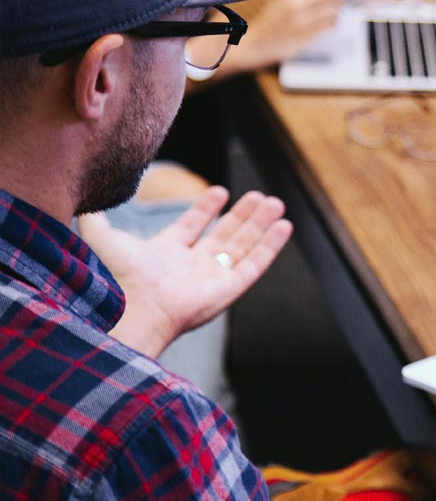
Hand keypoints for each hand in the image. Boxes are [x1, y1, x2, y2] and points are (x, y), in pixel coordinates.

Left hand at [80, 187, 292, 357]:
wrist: (130, 308)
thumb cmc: (114, 277)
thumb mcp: (102, 237)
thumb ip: (96, 217)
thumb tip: (86, 198)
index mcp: (164, 256)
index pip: (191, 228)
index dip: (205, 209)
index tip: (220, 192)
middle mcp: (190, 268)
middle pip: (224, 236)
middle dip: (242, 215)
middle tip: (259, 196)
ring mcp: (211, 279)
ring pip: (243, 247)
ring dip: (260, 225)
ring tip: (275, 203)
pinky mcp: (228, 290)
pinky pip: (255, 264)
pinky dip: (271, 245)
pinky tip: (283, 226)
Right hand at [190, 0, 343, 77]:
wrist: (255, 43)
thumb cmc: (271, 22)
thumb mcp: (282, 0)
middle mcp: (296, 6)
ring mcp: (301, 22)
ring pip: (332, 11)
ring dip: (337, 11)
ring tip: (334, 12)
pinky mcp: (305, 37)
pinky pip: (328, 26)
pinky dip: (333, 23)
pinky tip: (330, 23)